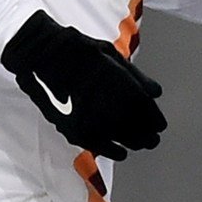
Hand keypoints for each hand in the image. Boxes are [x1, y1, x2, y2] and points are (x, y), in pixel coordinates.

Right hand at [0, 10, 166, 159]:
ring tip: (141, 145)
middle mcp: (105, 101)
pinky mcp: (73, 127)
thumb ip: (135, 75)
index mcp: (117, 81)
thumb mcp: (109, 53)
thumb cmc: (76, 49)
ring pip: (120, 139)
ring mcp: (89, 116)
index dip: (155, 119)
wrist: (41, 54)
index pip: (145, 109)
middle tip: (154, 139)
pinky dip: (114, 152)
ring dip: (135, 144)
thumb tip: (156, 93)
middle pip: (136, 127)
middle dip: (148, 135)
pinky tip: (121, 152)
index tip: (160, 125)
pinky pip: (100, 147)